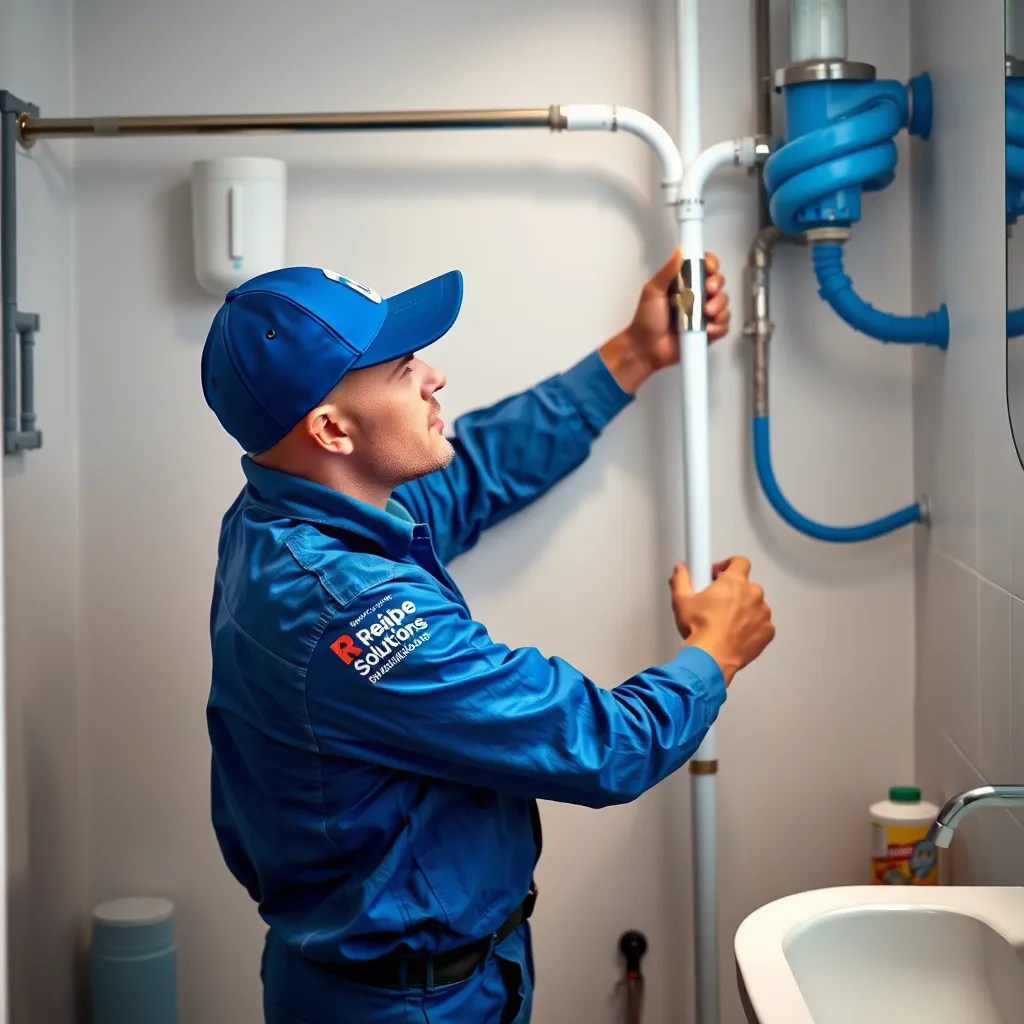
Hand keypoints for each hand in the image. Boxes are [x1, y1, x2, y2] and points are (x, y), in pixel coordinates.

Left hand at [629, 248, 730, 369]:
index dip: (711, 264)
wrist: (645, 349)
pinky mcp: (708, 332)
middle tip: (707, 291)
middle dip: (716, 285)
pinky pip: (724, 325)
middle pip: (718, 282)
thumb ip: (667, 272)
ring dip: (719, 305)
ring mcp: (704, 314)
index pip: (705, 266)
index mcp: (685, 283)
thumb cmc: (646, 320)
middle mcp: (697, 296)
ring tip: (706, 313)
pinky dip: (719, 325)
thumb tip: (679, 251)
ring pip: (724, 303)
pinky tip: (708, 328)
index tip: (708, 269)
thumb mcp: (652, 291)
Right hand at [669, 557, 774, 685]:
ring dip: (744, 610)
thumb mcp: (681, 600)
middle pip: (746, 586)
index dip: (729, 566)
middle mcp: (753, 594)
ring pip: (755, 606)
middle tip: (717, 604)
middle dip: (733, 592)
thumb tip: (680, 569)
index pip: (740, 561)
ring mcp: (763, 614)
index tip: (718, 576)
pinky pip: (761, 625)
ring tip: (725, 623)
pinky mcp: (767, 633)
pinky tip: (736, 635)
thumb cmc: (698, 627)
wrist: (711, 658)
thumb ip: (681, 579)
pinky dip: (751, 628)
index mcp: (734, 581)